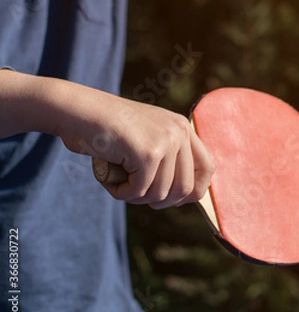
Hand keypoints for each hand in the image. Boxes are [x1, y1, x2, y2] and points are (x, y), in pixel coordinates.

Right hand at [48, 77, 214, 208]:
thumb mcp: (147, 138)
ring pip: (161, 194)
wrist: (77, 110)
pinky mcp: (147, 153)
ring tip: (120, 184)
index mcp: (183, 128)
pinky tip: (110, 181)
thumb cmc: (107, 130)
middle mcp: (179, 132)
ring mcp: (166, 141)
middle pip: (185, 188)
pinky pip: (139, 191)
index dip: (193, 192)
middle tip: (138, 195)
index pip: (207, 169)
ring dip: (137, 197)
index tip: (172, 199)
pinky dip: (122, 193)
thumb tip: (190, 196)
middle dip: (161, 201)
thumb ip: (169, 159)